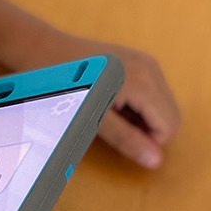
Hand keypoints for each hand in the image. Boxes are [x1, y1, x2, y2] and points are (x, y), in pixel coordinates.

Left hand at [9, 30, 181, 168]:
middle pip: (169, 115)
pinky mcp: (136, 60)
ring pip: (161, 106)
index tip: (117, 136)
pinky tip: (110, 99)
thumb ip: (126, 139)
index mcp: (144, 81)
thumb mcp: (92, 116)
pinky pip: (150, 92)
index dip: (147, 141)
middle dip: (145, 128)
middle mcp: (151, 68)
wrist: (40, 49)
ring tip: (107, 109)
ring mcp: (144, 61)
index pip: (169, 127)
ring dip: (140, 117)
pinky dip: (135, 105)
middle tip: (111, 122)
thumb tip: (156, 161)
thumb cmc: (63, 85)